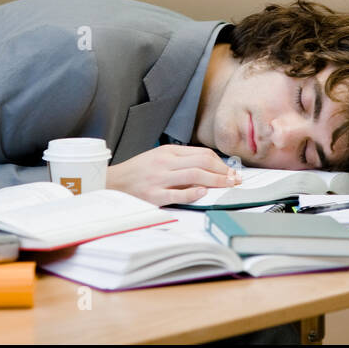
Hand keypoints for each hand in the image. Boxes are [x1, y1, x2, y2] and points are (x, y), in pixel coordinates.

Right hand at [105, 145, 239, 205]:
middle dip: (222, 171)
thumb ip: (181, 161)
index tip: (231, 171)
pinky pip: (176, 193)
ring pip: (193, 175)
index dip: (221, 163)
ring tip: (228, 185)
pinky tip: (203, 193)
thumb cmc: (139, 171)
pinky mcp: (153, 195)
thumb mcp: (159, 158)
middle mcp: (165, 162)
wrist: (113, 182)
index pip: (202, 153)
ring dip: (215, 180)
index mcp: (168, 152)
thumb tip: (208, 168)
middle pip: (202, 162)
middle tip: (235, 179)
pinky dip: (192, 192)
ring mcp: (159, 179)